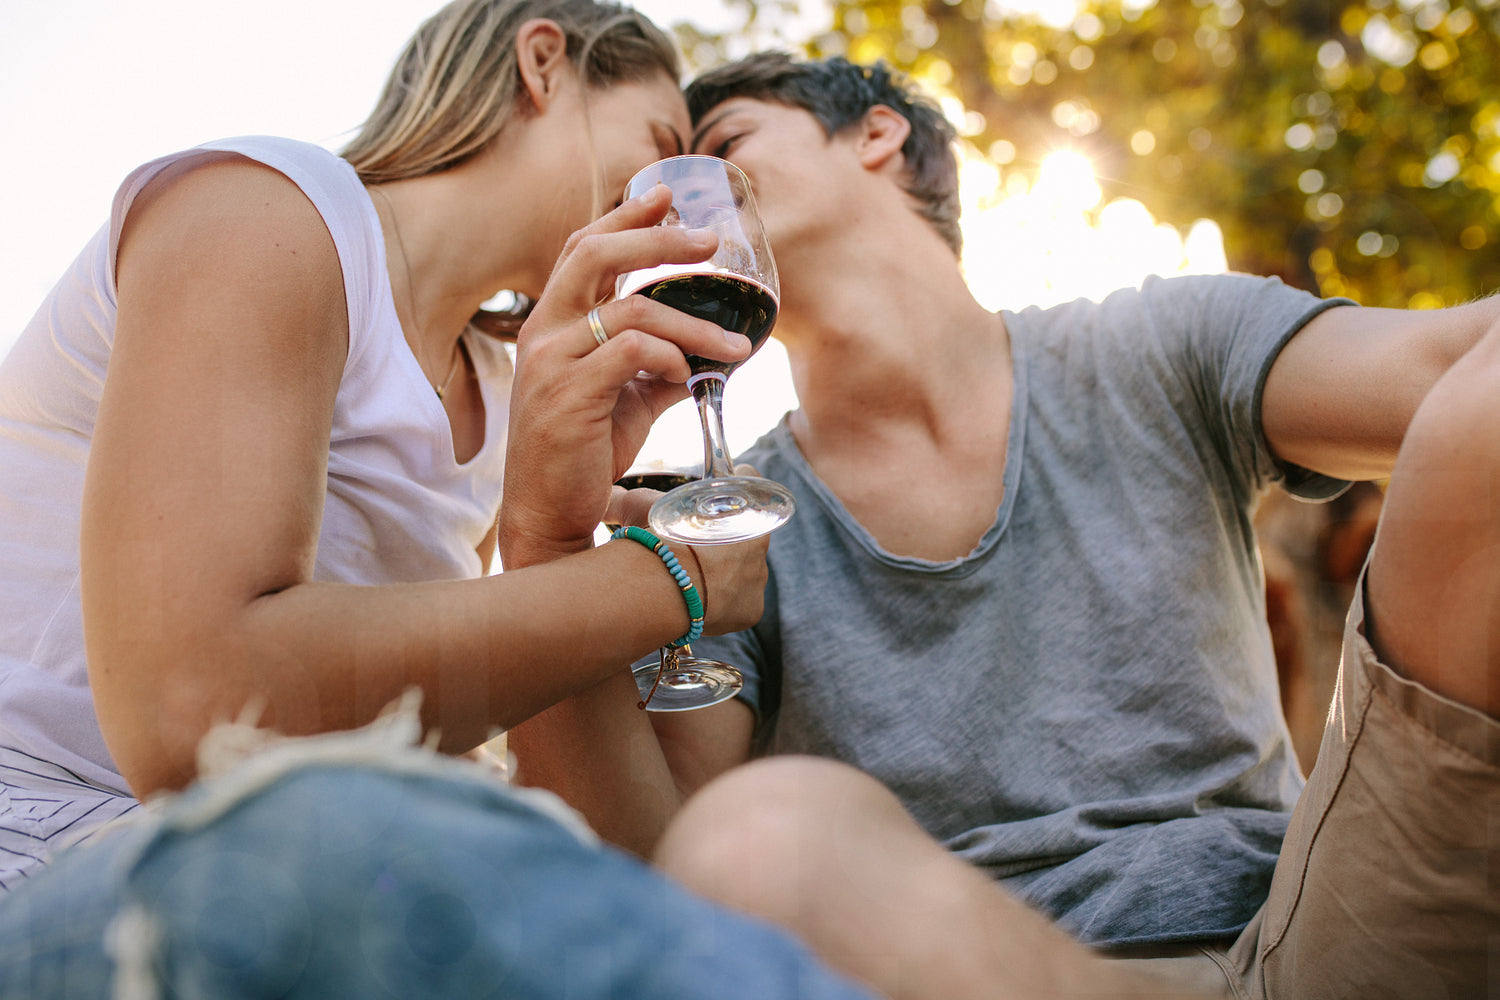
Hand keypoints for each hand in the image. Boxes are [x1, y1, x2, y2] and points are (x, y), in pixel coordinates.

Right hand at [500, 187, 751, 563]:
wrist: (547, 512)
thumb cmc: (582, 454)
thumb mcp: (625, 402)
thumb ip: (658, 370)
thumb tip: (710, 354)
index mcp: (553, 325)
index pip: (581, 249)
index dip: (623, 216)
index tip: (667, 194)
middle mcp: (544, 332)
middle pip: (594, 254)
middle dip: (655, 237)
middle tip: (707, 238)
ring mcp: (552, 362)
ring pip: (629, 309)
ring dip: (693, 324)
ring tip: (735, 345)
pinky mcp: (569, 395)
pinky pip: (631, 352)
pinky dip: (670, 357)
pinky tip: (687, 375)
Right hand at [607, 465, 769, 634]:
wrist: (658, 590)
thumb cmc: (652, 541)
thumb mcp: (638, 506)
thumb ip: (624, 498)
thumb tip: (605, 495)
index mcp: (742, 505)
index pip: (748, 479)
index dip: (733, 483)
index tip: (716, 493)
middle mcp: (760, 539)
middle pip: (746, 533)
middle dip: (723, 538)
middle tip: (690, 548)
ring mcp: (758, 578)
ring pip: (744, 572)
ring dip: (724, 574)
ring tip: (690, 580)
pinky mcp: (751, 611)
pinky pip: (739, 606)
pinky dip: (723, 607)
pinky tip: (698, 604)